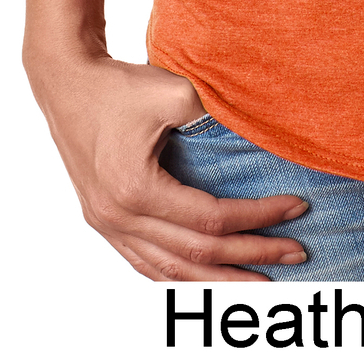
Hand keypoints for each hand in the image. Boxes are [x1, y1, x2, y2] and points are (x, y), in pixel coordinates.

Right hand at [26, 52, 308, 280]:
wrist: (66, 83)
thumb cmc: (118, 85)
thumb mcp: (172, 92)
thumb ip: (213, 118)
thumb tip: (259, 136)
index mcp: (135, 189)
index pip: (212, 218)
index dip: (259, 217)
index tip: (296, 207)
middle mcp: (118, 217)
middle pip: (197, 252)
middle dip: (252, 255)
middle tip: (297, 252)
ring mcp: (107, 225)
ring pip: (170, 270)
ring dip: (218, 279)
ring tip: (261, 281)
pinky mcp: (104, 222)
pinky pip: (146, 263)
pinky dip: (181, 274)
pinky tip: (207, 276)